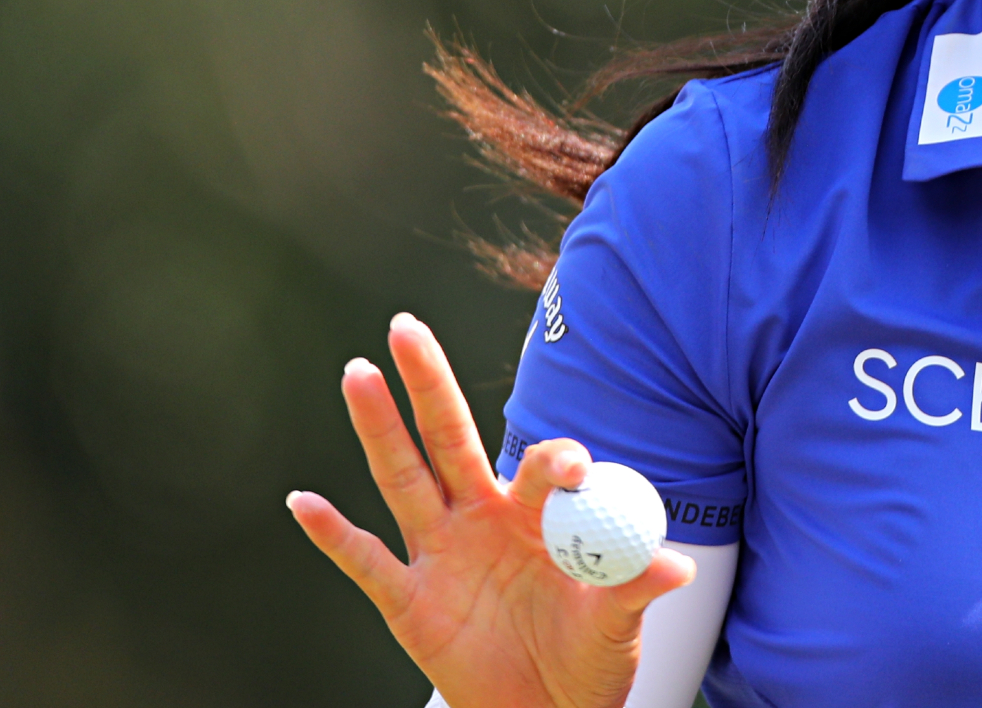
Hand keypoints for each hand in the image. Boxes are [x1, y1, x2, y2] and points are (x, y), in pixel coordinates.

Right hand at [287, 313, 696, 707]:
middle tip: (406, 326)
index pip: (541, 468)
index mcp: (538, 515)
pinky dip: (334, 535)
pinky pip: (367, 562)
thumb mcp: (617, 623)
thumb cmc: (586, 655)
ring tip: (357, 373)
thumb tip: (676, 569)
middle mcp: (482, 519)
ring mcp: (440, 554)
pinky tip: (304, 502)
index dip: (557, 461)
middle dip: (429, 384)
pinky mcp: (408, 601)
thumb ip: (634, 588)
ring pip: (403, 479)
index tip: (575, 465)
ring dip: (378, 429)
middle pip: (449, 439)